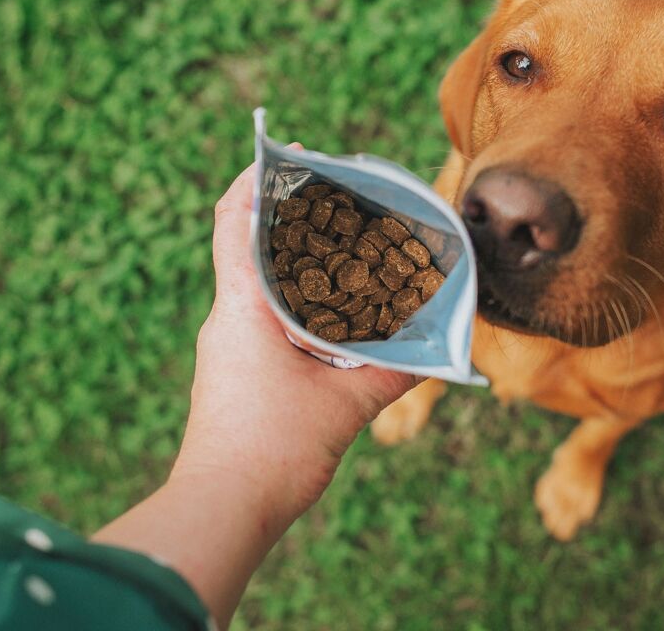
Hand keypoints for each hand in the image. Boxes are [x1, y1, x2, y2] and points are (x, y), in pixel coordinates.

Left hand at [174, 157, 416, 521]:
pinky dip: (297, 299)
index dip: (258, 177)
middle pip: (250, 242)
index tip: (294, 154)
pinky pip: (265, 315)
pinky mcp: (235, 371)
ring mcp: (227, 345)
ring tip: (345, 250)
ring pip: (259, 281)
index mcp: (243, 307)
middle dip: (291, 214)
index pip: (233, 218)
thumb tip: (440, 353)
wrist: (223, 509)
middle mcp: (228, 317)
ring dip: (295, 259)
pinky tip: (332, 310)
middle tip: (339, 200)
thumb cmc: (272, 453)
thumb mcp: (345, 407)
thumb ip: (395, 372)